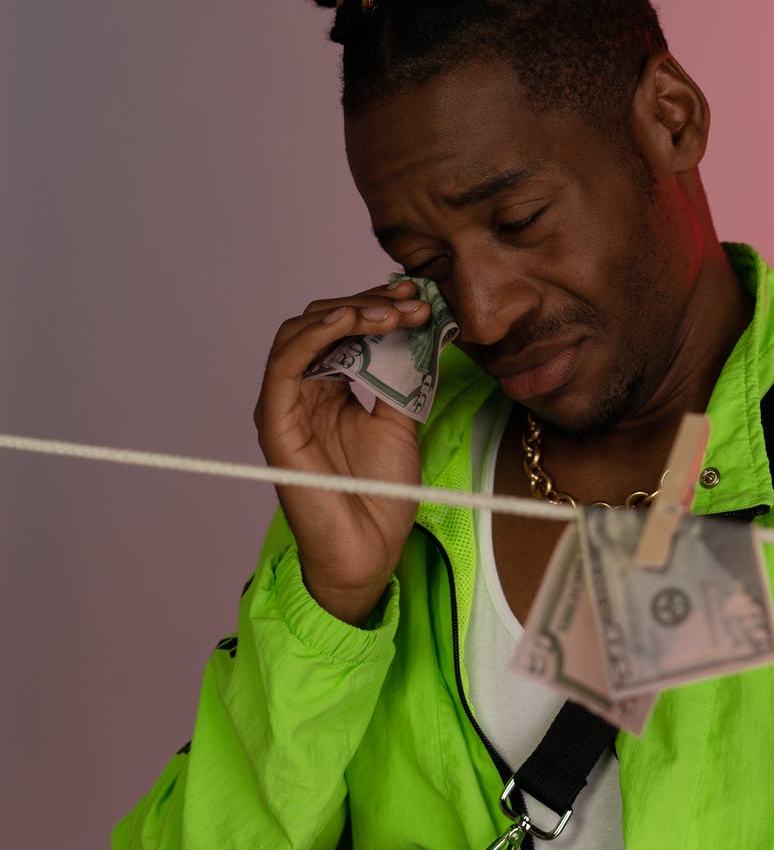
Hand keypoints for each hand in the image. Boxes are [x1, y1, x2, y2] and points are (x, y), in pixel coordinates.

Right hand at [254, 278, 431, 623]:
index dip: (380, 305)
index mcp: (329, 386)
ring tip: (390, 310)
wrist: (368, 552)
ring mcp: (286, 404)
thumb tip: (422, 328)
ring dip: (348, 312)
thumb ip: (402, 376)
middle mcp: (302, 389)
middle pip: (323, 321)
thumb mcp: (402, 421)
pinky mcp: (276, 422)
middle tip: (411, 299)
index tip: (420, 297)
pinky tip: (350, 320)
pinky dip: (315, 335)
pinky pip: (285, 364)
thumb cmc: (381, 495)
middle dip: (369, 302)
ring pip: (300, 332)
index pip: (345, 327)